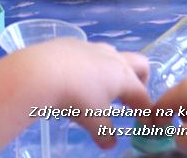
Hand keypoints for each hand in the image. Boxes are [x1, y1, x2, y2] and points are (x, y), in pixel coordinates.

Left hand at [23, 38, 150, 147]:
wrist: (40, 72)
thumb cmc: (75, 98)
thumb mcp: (94, 122)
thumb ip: (105, 134)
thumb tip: (109, 144)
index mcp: (123, 76)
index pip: (142, 95)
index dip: (146, 111)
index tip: (144, 123)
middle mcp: (111, 57)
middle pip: (139, 64)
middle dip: (139, 81)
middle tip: (126, 100)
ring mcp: (90, 46)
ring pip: (111, 54)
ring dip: (111, 70)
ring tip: (99, 88)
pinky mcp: (69, 42)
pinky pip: (86, 52)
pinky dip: (87, 65)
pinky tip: (73, 76)